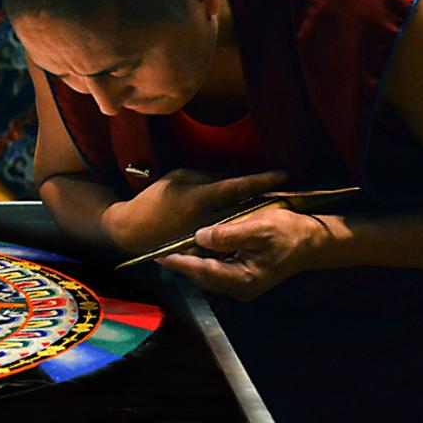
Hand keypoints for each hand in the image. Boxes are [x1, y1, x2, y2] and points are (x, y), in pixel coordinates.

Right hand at [100, 168, 287, 252]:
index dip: (263, 180)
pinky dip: (241, 231)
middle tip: (289, 193)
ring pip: (241, 225)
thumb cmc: (155, 199)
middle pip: (246, 209)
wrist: (133, 230)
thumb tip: (232, 178)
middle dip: (268, 200)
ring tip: (276, 209)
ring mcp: (210, 237)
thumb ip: (208, 177)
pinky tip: (252, 227)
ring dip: (258, 216)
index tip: (284, 174)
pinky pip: (230, 238)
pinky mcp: (206, 249)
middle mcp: (209, 219)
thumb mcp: (179, 177)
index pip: (239, 187)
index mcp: (201, 198)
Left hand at [158, 206, 334, 298]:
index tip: (159, 255)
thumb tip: (200, 236)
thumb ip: (229, 234)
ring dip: (190, 261)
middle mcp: (239, 287)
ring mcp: (240, 284)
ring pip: (205, 273)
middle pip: (200, 275)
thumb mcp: (259, 228)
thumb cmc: (288, 232)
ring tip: (169, 247)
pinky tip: (192, 246)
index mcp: (244, 278)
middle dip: (180, 262)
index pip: (203, 272)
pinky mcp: (240, 276)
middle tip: (157, 249)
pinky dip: (202, 259)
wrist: (311, 241)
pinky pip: (214, 269)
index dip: (180, 262)